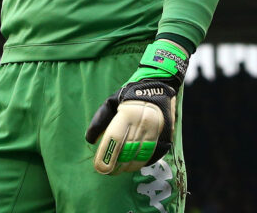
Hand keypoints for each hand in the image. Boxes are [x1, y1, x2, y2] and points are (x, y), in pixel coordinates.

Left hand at [85, 40, 188, 174]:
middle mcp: (144, 122)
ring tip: (117, 170)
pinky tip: (132, 165)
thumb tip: (90, 140)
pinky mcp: (166, 137)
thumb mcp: (111, 101)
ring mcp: (157, 131)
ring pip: (140, 156)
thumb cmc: (130, 94)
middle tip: (106, 171)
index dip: (106, 154)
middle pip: (127, 151)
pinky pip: (153, 156)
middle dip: (115, 165)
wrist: (160, 85)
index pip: (115, 138)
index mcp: (128, 112)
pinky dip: (141, 163)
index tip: (98, 166)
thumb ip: (100, 120)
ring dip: (128, 167)